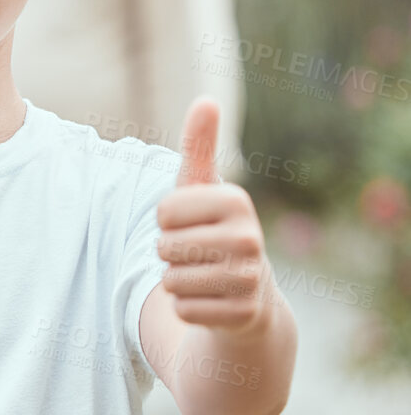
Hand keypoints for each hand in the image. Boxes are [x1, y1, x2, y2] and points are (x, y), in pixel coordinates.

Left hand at [156, 98, 270, 331]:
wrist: (249, 294)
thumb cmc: (213, 230)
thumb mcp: (203, 188)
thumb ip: (198, 146)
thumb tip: (206, 99)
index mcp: (236, 201)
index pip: (163, 213)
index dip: (166, 222)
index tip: (191, 224)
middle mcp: (250, 238)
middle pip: (163, 247)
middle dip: (169, 253)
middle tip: (198, 254)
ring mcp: (249, 278)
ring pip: (171, 281)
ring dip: (177, 281)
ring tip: (204, 275)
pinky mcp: (242, 315)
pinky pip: (182, 310)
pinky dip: (187, 308)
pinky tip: (211, 301)